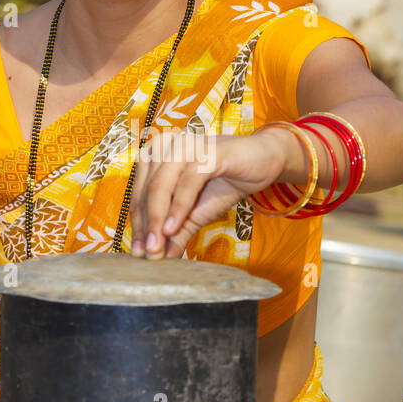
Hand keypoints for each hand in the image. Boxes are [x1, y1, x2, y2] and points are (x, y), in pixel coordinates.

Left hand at [129, 126, 297, 257]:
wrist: (264, 161)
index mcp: (156, 154)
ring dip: (157, 220)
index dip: (138, 224)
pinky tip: (172, 228)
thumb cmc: (226, 181)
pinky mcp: (208, 151)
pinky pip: (187, 182)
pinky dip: (178, 207)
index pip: (139, 194)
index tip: (138, 253)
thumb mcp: (197, 213)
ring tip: (156, 248)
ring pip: (161, 186)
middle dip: (145, 227)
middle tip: (147, 255)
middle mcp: (166, 145)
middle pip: (146, 191)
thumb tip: (160, 256)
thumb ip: (177, 231)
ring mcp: (186, 145)